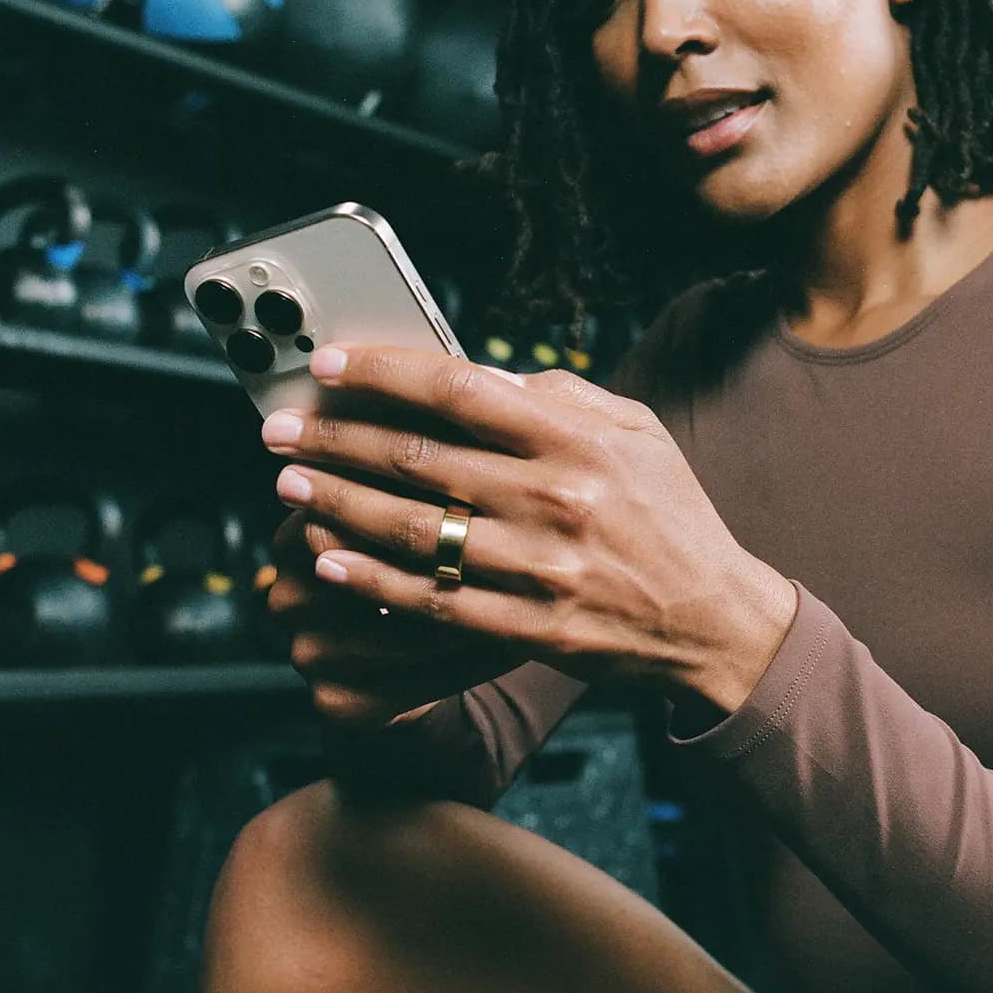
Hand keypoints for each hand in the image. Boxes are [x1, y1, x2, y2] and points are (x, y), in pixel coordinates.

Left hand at [262, 344, 795, 706]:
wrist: (712, 621)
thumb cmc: (669, 516)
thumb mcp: (636, 432)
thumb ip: (561, 396)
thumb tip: (481, 375)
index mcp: (576, 440)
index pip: (457, 390)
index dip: (381, 372)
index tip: (328, 365)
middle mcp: (554, 499)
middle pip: (416, 458)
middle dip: (335, 438)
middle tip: (280, 430)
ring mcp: (538, 568)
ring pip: (411, 530)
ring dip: (337, 505)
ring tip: (290, 487)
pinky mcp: (527, 627)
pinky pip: (429, 600)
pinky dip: (371, 579)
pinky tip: (328, 560)